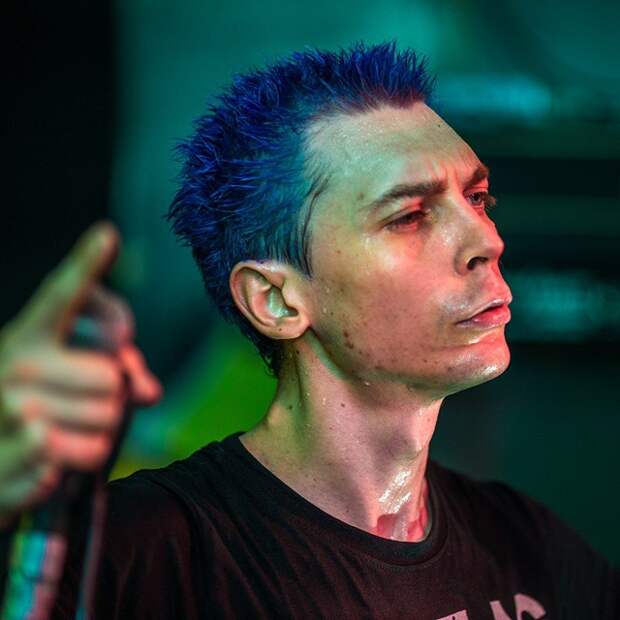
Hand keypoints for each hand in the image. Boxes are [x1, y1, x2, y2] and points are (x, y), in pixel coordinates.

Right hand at [0, 222, 161, 527]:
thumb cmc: (39, 409)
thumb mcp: (70, 378)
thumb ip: (117, 369)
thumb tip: (150, 390)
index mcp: (28, 335)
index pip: (63, 295)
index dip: (86, 264)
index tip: (108, 234)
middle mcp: (12, 365)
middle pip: (113, 382)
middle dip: (113, 401)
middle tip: (83, 407)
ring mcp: (4, 412)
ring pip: (105, 427)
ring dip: (98, 439)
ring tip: (64, 435)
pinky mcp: (6, 461)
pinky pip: (75, 462)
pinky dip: (72, 467)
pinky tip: (46, 464)